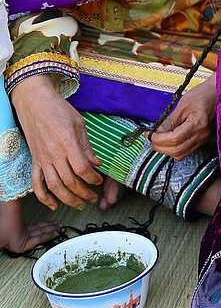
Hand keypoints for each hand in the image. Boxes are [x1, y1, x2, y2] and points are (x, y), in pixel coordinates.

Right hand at [12, 75, 102, 209]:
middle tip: (93, 198)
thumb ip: (87, 147)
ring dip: (68, 199)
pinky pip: (37, 183)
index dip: (92, 179)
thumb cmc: (58, 109)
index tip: (99, 181)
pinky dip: (44, 197)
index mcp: (67, 143)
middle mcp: (54, 153)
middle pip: (69, 181)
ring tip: (80, 204)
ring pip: (54, 186)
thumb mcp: (79, 124)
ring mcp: (42, 159)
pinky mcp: (34, 160)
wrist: (34, 102)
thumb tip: (97, 164)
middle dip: (84, 193)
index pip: (82, 169)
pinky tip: (53, 205)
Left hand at [150, 77, 215, 159]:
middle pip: (177, 150)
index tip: (150, 134)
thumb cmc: (203, 95)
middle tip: (151, 138)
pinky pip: (186, 151)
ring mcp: (204, 139)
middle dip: (160, 147)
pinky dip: (174, 149)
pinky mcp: (203, 141)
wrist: (218, 94)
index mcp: (198, 123)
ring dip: (167, 150)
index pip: (174, 139)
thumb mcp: (183, 104)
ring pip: (181, 154)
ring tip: (158, 140)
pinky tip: (168, 141)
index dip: (159, 139)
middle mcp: (202, 135)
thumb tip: (156, 132)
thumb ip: (170, 121)